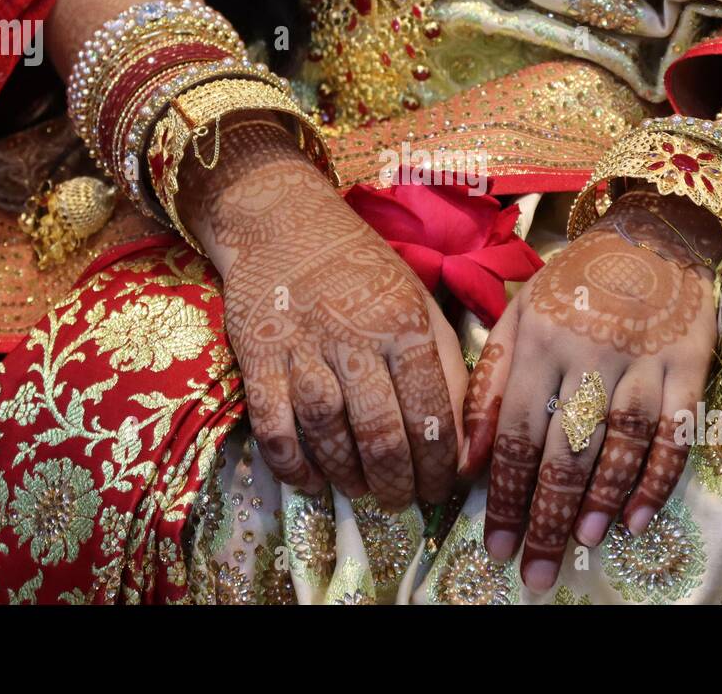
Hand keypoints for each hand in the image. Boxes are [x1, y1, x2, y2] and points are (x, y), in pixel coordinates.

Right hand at [177, 115, 465, 508]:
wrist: (282, 221)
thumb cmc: (362, 269)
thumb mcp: (418, 301)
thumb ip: (443, 363)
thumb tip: (463, 438)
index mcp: (405, 324)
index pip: (432, 412)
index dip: (440, 464)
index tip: (442, 490)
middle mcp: (355, 337)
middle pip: (382, 432)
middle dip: (398, 482)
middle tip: (403, 501)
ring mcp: (302, 347)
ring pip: (329, 431)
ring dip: (349, 475)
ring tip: (364, 492)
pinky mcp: (257, 356)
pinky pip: (274, 425)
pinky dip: (293, 464)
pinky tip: (311, 481)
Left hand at [459, 189, 721, 590]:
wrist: (652, 231)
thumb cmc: (575, 283)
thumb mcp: (519, 316)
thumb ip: (490, 385)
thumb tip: (468, 461)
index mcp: (540, 341)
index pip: (517, 431)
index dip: (505, 495)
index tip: (495, 545)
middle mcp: (589, 351)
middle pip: (567, 446)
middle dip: (548, 516)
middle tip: (537, 571)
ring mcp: (643, 357)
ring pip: (620, 441)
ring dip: (600, 498)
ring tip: (581, 543)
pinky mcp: (689, 361)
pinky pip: (677, 429)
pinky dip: (658, 477)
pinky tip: (637, 515)